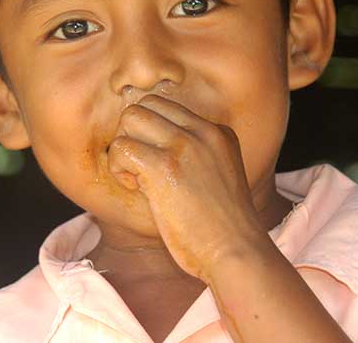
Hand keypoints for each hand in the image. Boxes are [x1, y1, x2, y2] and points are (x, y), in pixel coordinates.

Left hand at [106, 94, 267, 280]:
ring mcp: (184, 146)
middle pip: (145, 105)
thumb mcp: (222, 175)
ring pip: (130, 118)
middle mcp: (202, 132)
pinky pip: (121, 148)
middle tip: (141, 167)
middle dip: (133, 135)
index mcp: (218, 132)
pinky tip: (139, 189)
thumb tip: (154, 148)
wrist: (237, 252)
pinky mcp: (164, 167)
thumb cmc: (225, 227)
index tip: (158, 164)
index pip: (166, 107)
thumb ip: (198, 155)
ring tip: (139, 178)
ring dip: (124, 149)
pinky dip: (120, 169)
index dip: (151, 133)